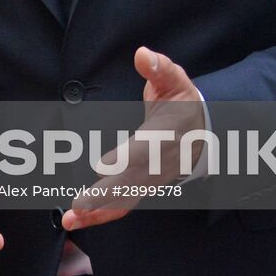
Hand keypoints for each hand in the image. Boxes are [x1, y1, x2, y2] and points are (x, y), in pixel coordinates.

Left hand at [62, 46, 205, 230]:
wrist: (204, 130)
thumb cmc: (183, 102)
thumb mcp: (175, 79)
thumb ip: (159, 67)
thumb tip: (143, 55)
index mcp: (165, 135)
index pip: (145, 150)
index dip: (125, 160)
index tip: (102, 166)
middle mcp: (158, 162)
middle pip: (131, 183)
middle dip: (104, 196)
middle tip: (78, 205)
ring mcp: (152, 179)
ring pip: (125, 200)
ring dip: (97, 212)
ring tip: (71, 220)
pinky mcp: (143, 187)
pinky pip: (123, 204)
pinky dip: (101, 215)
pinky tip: (80, 220)